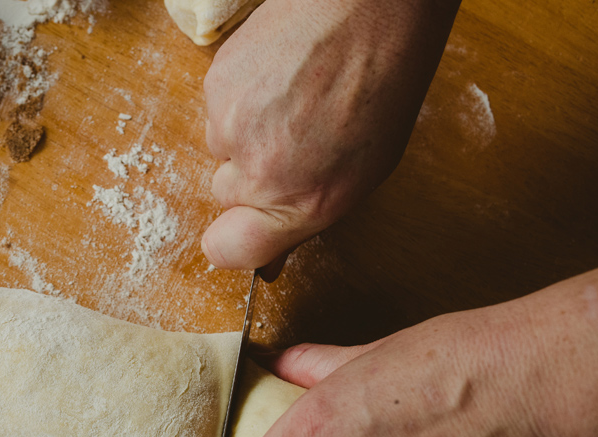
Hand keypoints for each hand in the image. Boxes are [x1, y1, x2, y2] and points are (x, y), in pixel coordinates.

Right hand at [202, 0, 459, 277]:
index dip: (231, 241)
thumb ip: (307, 211)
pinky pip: (216, 107)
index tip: (243, 227)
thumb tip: (267, 251)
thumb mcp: (365, 169)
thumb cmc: (383, 81)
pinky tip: (278, 74)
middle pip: (225, 195)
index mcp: (303, 201)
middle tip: (293, 139)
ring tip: (292, 97)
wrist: (369, 6)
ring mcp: (231, 126)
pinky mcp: (214, 87)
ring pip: (220, 146)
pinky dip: (241, 96)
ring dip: (247, 130)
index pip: (227, 250)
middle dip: (249, 176)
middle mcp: (260, 171)